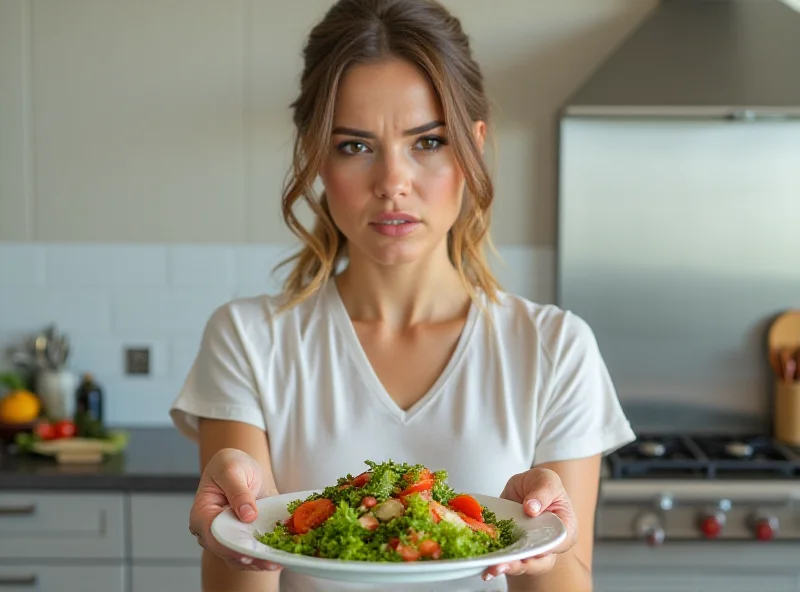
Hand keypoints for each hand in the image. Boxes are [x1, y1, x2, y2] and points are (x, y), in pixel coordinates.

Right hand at [189, 447, 282, 572]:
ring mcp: (228, 537)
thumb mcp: (232, 470)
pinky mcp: (243, 537)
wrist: (242, 466)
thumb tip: (247, 515)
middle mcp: (212, 531)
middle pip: (227, 551)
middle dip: (249, 558)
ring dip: (259, 561)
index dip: (230, 546)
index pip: (213, 535)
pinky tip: (279, 557)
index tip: (248, 553)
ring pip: (240, 557)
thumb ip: (238, 491)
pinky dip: (264, 555)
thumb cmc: (230, 465)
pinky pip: (252, 552)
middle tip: (270, 561)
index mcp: (202, 514)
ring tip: (278, 562)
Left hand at [483, 468, 578, 581]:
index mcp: (565, 529)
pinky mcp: (513, 547)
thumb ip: (543, 491)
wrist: (523, 486)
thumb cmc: (541, 483)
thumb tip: (532, 508)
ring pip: (522, 564)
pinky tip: (484, 568)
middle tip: (504, 565)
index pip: (559, 543)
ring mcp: (530, 548)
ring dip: (507, 567)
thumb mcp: (546, 479)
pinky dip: (496, 562)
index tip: (530, 551)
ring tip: (493, 569)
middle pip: (539, 561)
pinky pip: (506, 558)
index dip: (545, 549)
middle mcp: (548, 544)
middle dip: (521, 564)